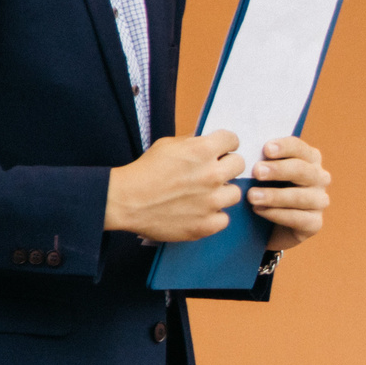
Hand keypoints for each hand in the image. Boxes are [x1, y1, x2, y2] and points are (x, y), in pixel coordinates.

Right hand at [106, 131, 243, 242]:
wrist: (126, 201)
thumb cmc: (144, 171)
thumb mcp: (168, 145)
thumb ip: (193, 143)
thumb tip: (210, 143)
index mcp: (203, 150)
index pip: (233, 140)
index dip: (224, 145)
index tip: (219, 151)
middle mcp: (212, 175)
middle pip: (239, 165)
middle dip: (226, 166)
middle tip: (212, 172)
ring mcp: (211, 201)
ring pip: (235, 193)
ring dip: (222, 192)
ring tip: (204, 194)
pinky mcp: (206, 224)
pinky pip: (224, 218)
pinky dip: (214, 216)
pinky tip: (200, 212)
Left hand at [252, 137, 331, 251]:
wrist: (271, 226)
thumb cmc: (266, 189)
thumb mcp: (265, 173)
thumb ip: (262, 161)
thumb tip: (246, 153)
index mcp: (309, 159)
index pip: (299, 148)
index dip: (284, 147)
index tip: (266, 149)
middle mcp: (319, 178)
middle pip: (302, 170)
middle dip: (278, 170)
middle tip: (257, 172)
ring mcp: (319, 201)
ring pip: (300, 196)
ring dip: (274, 196)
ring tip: (252, 196)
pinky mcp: (315, 223)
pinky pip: (298, 218)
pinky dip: (277, 214)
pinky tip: (259, 210)